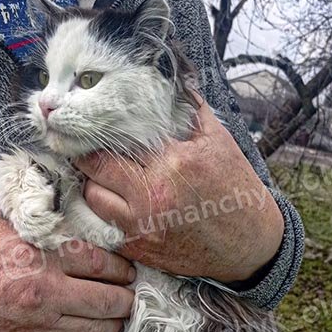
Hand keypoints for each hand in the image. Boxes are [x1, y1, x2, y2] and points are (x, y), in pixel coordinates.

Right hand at [0, 198, 135, 331]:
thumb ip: (27, 210)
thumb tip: (57, 200)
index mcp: (35, 254)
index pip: (103, 261)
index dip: (120, 262)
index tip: (121, 259)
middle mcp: (42, 293)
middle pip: (113, 300)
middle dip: (125, 291)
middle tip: (123, 283)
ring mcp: (35, 326)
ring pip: (101, 330)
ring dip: (112, 318)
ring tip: (109, 305)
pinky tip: (87, 328)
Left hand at [77, 98, 282, 283]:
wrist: (250, 245)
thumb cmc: (236, 191)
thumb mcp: (219, 143)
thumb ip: (190, 112)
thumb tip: (170, 83)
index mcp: (174, 163)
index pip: (118, 141)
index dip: (99, 134)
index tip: (88, 127)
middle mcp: (152, 195)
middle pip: (96, 169)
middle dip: (86, 157)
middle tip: (81, 148)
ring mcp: (141, 225)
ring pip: (92, 198)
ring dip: (92, 184)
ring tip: (98, 175)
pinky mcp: (137, 248)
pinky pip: (101, 226)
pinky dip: (100, 212)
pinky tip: (108, 202)